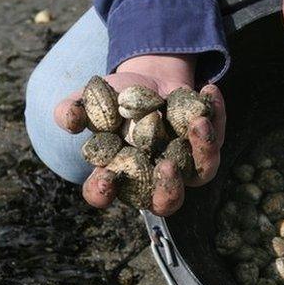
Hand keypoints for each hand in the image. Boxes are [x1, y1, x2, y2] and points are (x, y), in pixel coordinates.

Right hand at [53, 54, 225, 215]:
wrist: (148, 81)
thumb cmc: (114, 98)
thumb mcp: (91, 99)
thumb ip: (74, 109)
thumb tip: (67, 117)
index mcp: (118, 174)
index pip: (104, 194)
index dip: (102, 192)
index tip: (105, 177)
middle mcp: (153, 180)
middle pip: (165, 202)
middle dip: (168, 190)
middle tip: (166, 165)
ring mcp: (184, 167)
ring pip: (201, 174)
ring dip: (203, 151)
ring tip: (198, 121)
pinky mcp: (206, 148)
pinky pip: (216, 140)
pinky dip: (216, 116)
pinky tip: (208, 90)